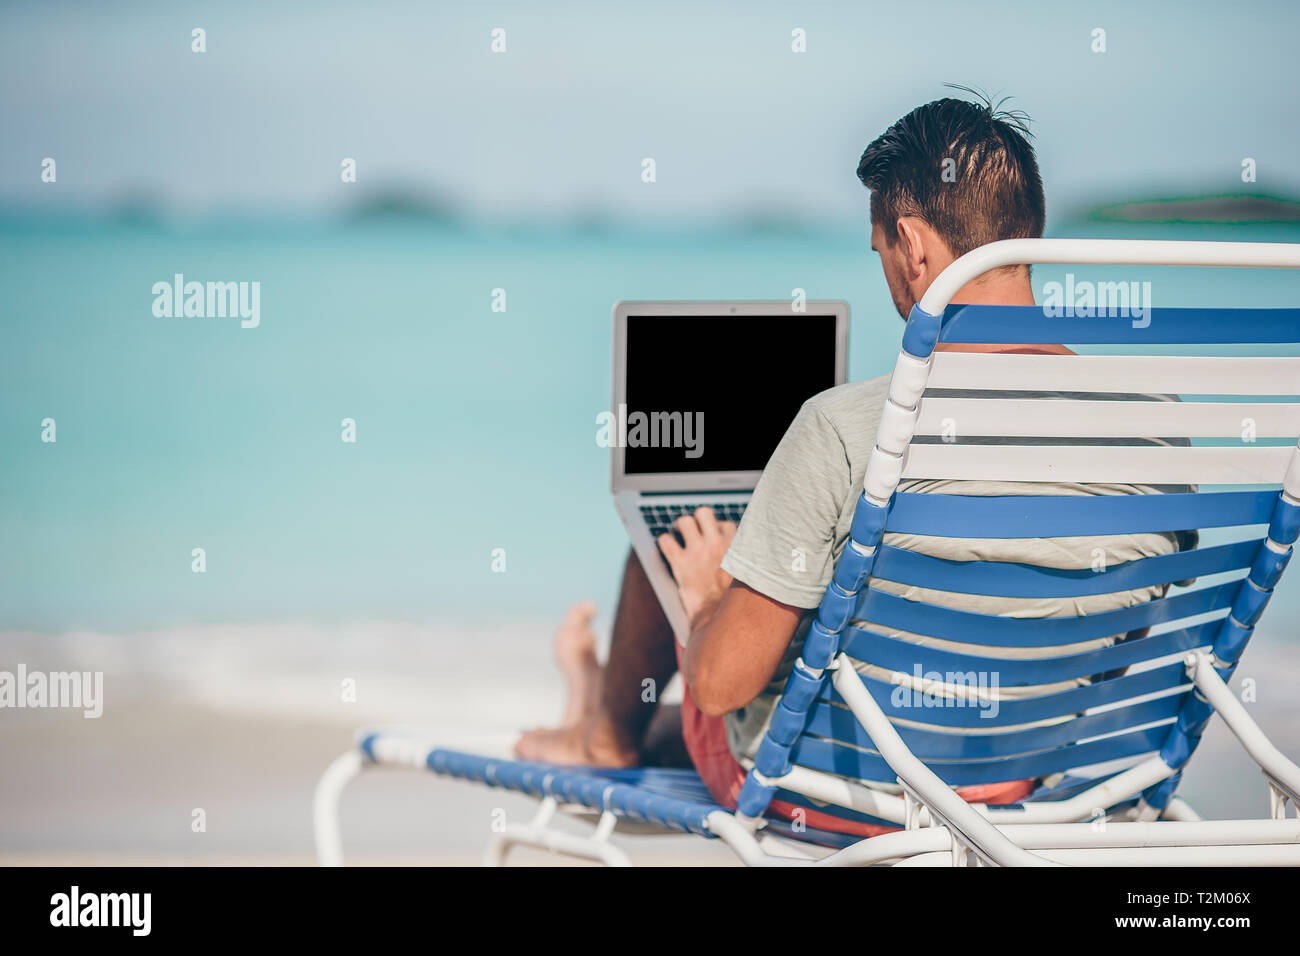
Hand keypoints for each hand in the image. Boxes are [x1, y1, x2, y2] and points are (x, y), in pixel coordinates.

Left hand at [657, 507, 735, 628]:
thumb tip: (746, 560)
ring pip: (684, 521)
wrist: (719, 622)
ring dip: (679, 527)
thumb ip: (745, 565)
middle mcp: (718, 544)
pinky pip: (666, 541)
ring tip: (677, 534)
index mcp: (737, 547)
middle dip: (697, 520)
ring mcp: (698, 552)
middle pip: (704, 514)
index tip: (715, 538)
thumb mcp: (748, 579)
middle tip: (692, 531)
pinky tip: (667, 548)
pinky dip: (664, 542)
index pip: (727, 524)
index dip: (718, 531)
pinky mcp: (681, 563)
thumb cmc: (734, 604)